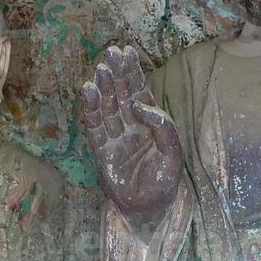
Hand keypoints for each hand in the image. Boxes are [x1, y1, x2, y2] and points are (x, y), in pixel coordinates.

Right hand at [82, 46, 182, 221]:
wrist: (149, 208)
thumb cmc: (163, 181)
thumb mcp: (172, 153)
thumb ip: (163, 127)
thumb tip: (142, 105)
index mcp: (149, 122)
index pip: (140, 91)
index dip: (133, 72)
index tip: (127, 52)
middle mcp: (130, 125)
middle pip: (121, 93)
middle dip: (116, 73)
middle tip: (110, 52)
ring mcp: (115, 136)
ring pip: (106, 106)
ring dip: (103, 87)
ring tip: (99, 69)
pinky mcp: (101, 149)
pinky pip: (94, 126)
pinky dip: (90, 109)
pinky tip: (88, 92)